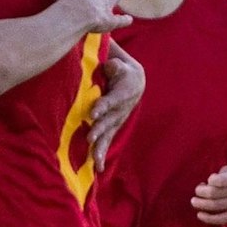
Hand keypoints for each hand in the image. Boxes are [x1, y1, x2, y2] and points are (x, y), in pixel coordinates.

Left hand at [88, 40, 145, 167]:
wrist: (136, 80)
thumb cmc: (121, 66)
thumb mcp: (119, 59)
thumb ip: (113, 61)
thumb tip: (109, 66)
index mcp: (127, 88)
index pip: (114, 99)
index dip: (104, 106)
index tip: (93, 113)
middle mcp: (124, 107)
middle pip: (112, 119)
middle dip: (101, 129)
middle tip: (90, 138)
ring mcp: (119, 118)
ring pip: (110, 133)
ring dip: (102, 146)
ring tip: (96, 160)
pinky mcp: (114, 127)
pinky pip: (108, 140)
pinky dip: (103, 153)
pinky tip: (98, 167)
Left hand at [193, 165, 226, 224]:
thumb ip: (222, 173)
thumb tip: (207, 184)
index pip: (220, 180)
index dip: (210, 180)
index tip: (209, 180)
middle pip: (214, 194)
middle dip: (201, 193)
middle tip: (196, 191)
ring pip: (216, 206)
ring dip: (201, 204)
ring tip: (194, 201)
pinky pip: (222, 219)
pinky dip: (209, 218)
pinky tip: (200, 215)